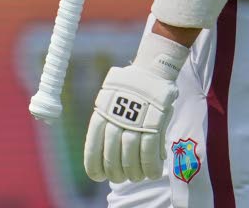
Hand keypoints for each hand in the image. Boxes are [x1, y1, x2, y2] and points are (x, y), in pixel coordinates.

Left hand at [83, 34, 186, 183]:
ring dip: (134, 172)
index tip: (98, 176)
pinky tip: (152, 173)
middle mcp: (116, 117)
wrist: (150, 71)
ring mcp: (135, 120)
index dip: (94, 164)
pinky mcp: (154, 122)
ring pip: (131, 155)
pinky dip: (151, 165)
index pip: (93, 144)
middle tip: (120, 178)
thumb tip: (103, 156)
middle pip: (112, 154)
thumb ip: (106, 125)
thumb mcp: (109, 102)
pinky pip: (150, 150)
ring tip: (137, 177)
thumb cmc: (128, 92)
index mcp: (102, 112)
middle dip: (116, 171)